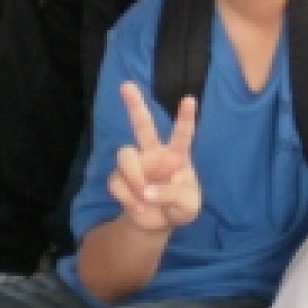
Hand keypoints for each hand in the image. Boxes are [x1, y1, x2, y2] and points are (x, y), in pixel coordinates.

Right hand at [109, 82, 200, 231]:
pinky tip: (138, 207)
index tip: (190, 99)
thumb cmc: (181, 206)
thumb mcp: (188, 205)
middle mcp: (154, 154)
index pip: (182, 133)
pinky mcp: (121, 180)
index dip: (185, 117)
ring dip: (134, 177)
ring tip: (144, 196)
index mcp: (177, 155)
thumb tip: (146, 191)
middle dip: (135, 105)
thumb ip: (172, 194)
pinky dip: (127, 198)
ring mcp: (136, 165)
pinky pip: (117, 182)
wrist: (160, 223)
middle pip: (143, 125)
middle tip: (126, 85)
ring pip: (124, 155)